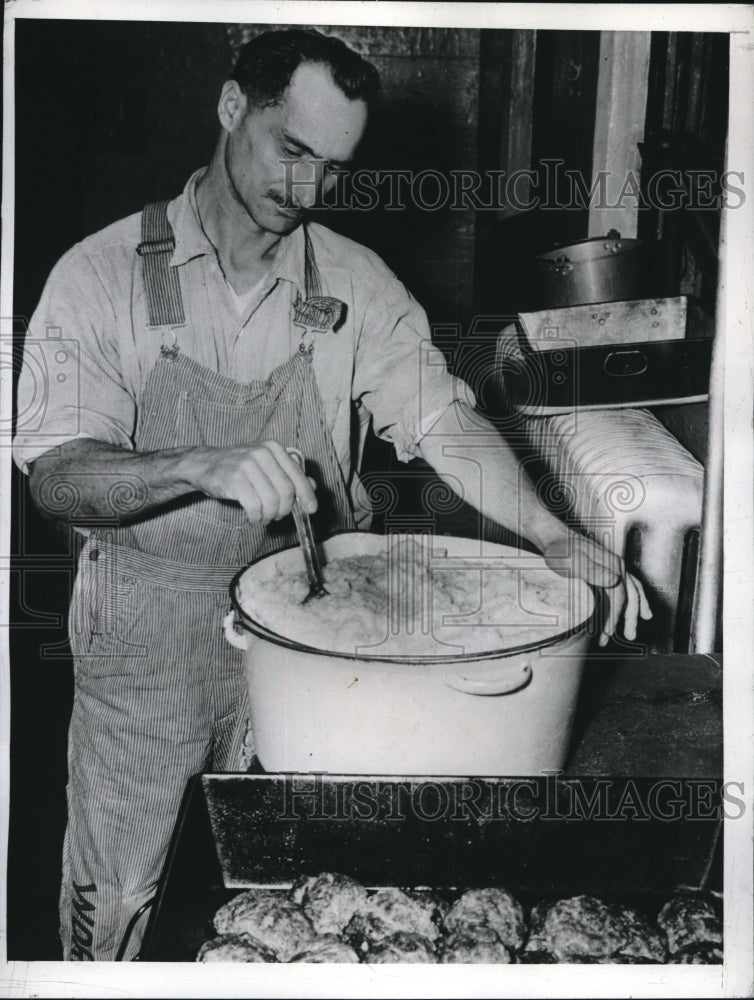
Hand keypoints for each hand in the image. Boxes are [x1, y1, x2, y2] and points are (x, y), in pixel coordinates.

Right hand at [185, 440, 316, 523]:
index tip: (311, 509)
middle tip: (276, 516)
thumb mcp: (265, 466)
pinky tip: (253, 517)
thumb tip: (313, 486)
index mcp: (273, 448)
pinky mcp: (235, 480)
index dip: (306, 495)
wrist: (204, 465)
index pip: (297, 475)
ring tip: (263, 517)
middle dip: (284, 509)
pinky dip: (257, 517)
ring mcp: (247, 465)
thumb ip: (288, 474)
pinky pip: (255, 506)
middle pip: (286, 490)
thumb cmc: (238, 468)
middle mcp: (262, 453)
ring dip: (269, 515)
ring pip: (272, 501)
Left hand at [541, 533, 651, 646]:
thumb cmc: (560, 550)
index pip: (619, 595)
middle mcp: (616, 565)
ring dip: (633, 610)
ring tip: (634, 628)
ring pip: (631, 591)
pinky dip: (632, 598)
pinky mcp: (607, 568)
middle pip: (631, 594)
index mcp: (612, 564)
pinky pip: (626, 586)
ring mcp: (613, 567)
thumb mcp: (572, 561)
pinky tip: (631, 608)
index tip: (607, 632)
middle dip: (630, 618)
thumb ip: (592, 571)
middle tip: (629, 636)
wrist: (553, 537)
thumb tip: (614, 581)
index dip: (615, 616)